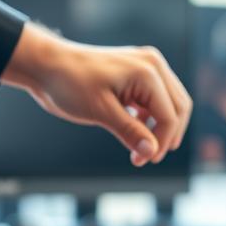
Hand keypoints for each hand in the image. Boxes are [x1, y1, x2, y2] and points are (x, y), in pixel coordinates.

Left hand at [0, 23, 192, 166]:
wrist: (46, 65)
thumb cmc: (69, 83)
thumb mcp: (100, 111)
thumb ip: (130, 132)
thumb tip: (152, 152)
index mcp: (147, 72)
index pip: (170, 115)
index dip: (161, 142)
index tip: (143, 161)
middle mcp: (153, 64)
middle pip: (179, 108)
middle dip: (167, 136)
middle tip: (147, 157)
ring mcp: (147, 66)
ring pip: (172, 104)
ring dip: (161, 128)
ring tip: (141, 147)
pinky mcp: (138, 72)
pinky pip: (157, 99)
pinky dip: (151, 117)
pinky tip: (135, 130)